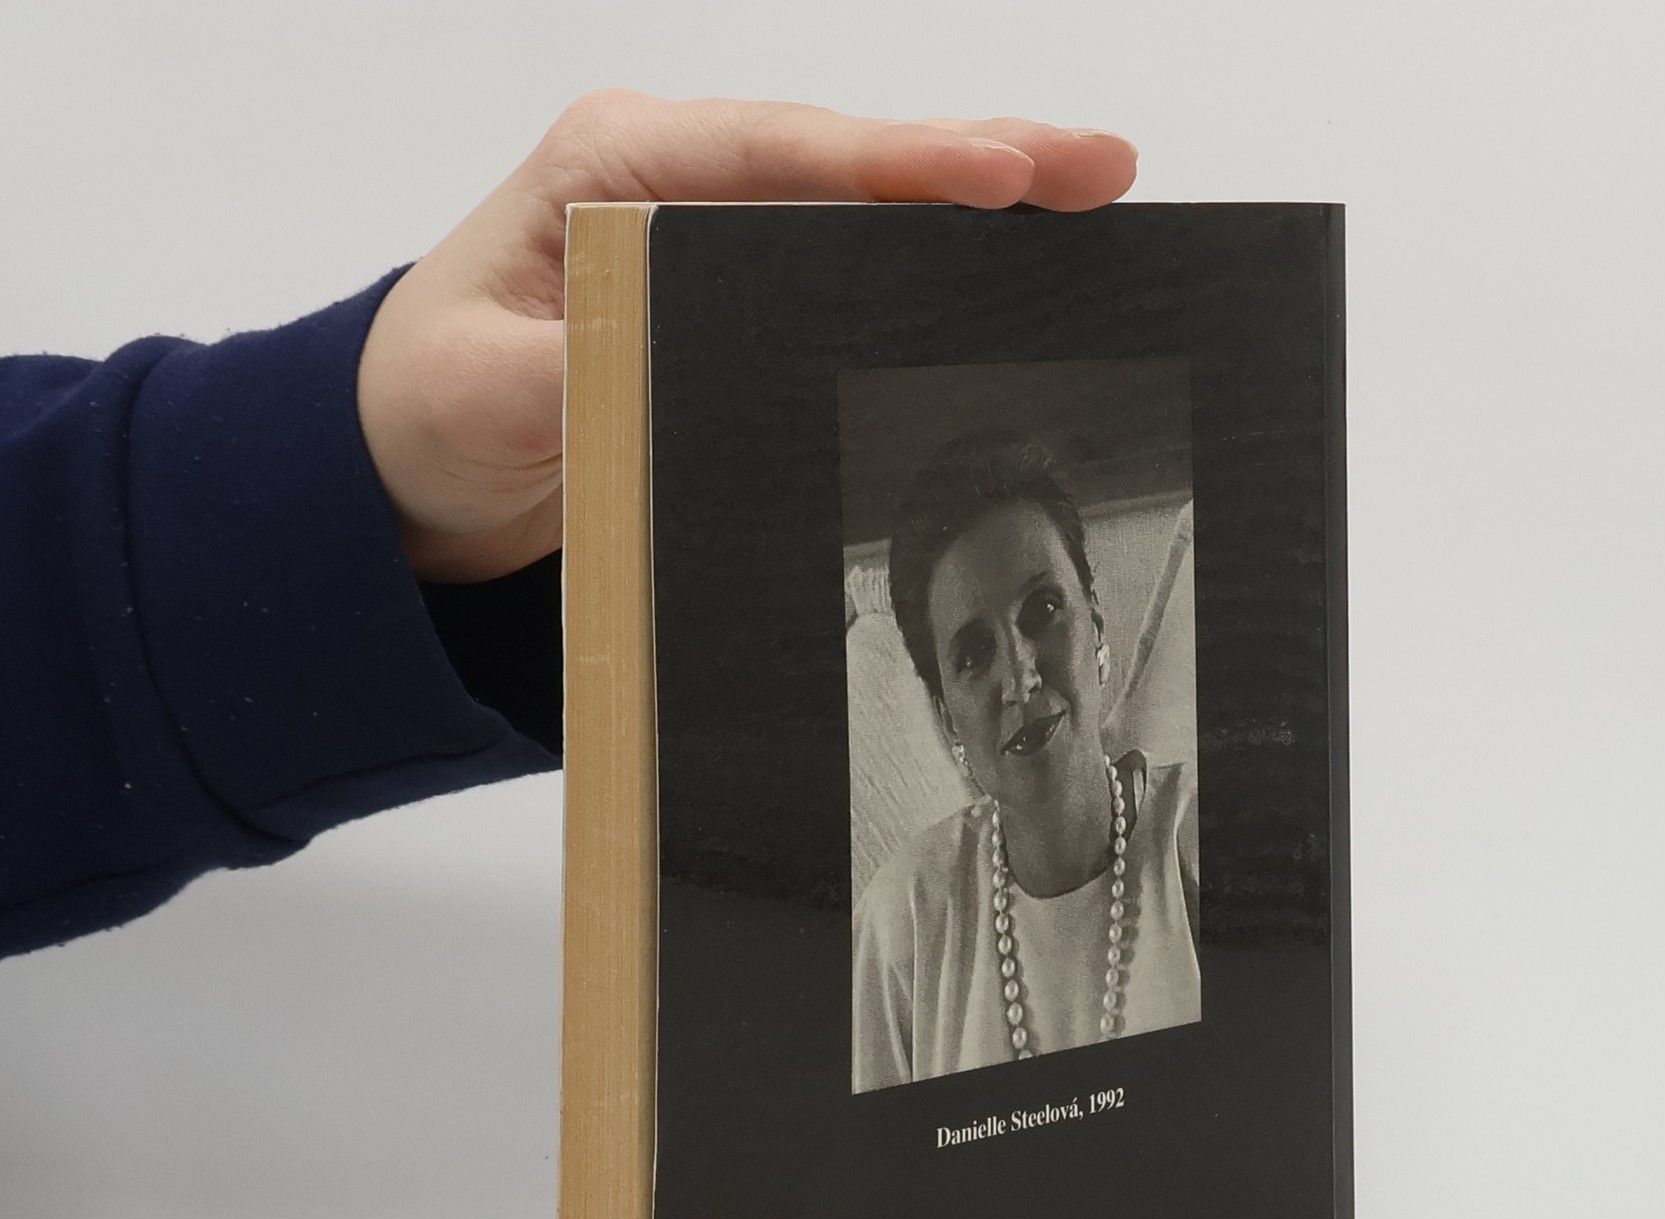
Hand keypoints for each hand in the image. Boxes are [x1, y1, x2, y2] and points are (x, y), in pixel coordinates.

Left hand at [356, 92, 1138, 583]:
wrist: (401, 455)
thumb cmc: (427, 406)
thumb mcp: (483, 395)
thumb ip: (582, 373)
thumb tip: (683, 363)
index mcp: (611, 171)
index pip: (776, 155)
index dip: (897, 164)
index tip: (998, 174)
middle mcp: (669, 177)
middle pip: (844, 157)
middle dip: (977, 157)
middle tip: (1100, 167)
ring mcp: (703, 226)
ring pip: (857, 197)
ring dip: (973, 197)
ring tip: (1090, 194)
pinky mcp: (724, 286)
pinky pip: (840, 254)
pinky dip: (925, 251)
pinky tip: (1002, 256)